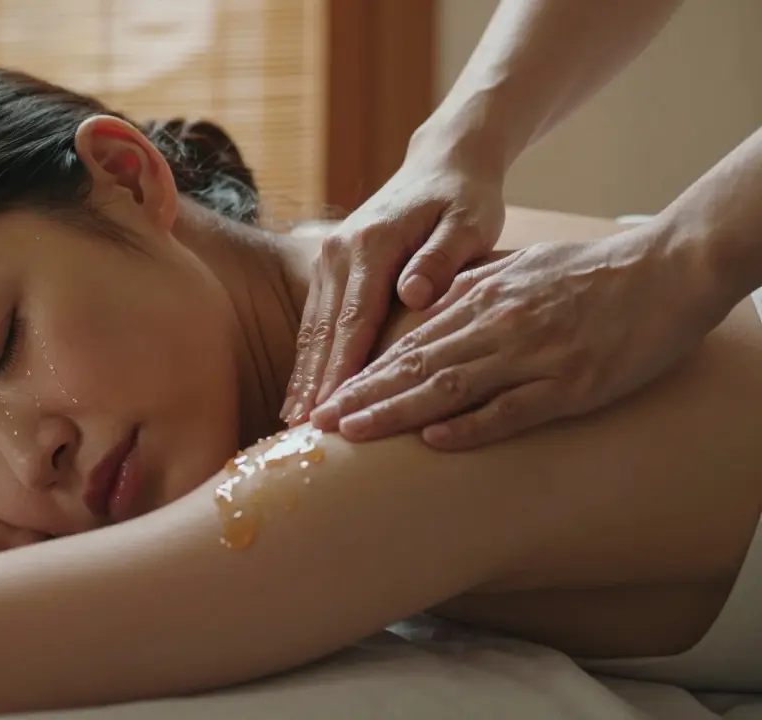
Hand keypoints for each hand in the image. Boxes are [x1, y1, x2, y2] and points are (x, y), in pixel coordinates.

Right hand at [281, 144, 506, 424]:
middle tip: (303, 429)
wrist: (442, 162)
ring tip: (293, 420)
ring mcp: (329, 258)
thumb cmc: (463, 197)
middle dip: (312, 381)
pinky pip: (315, 319)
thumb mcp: (468, 221)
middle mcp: (340, 251)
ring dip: (303, 374)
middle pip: (323, 329)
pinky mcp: (330, 266)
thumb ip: (443, 258)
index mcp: (372, 244)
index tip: (334, 406)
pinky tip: (303, 389)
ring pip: (312, 327)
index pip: (354, 319)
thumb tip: (414, 294)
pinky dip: (309, 356)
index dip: (342, 368)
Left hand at [312, 226, 729, 449]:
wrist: (668, 267)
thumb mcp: (519, 265)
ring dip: (395, 412)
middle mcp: (497, 325)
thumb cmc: (591, 270)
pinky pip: (512, 409)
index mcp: (481, 299)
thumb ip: (469, 285)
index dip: (361, 371)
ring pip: (450, 386)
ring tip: (352, 433)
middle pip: (414, 365)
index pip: (406, 342)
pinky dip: (471, 425)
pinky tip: (433, 439)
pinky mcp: (570, 383)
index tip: (325, 395)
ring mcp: (533, 355)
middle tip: (316, 423)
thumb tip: (426, 300)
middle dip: (361, 396)